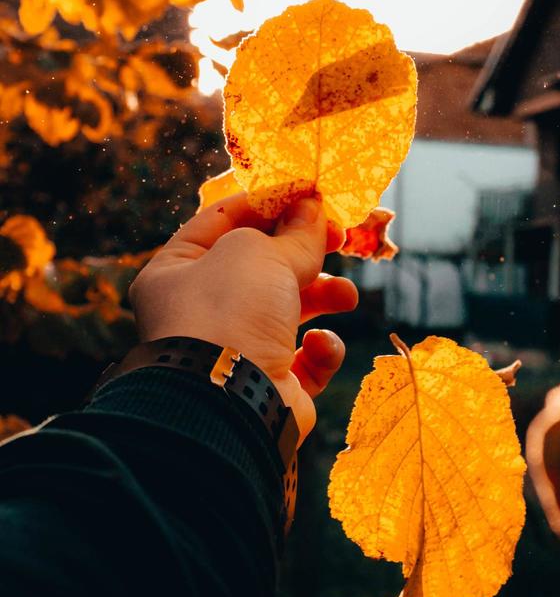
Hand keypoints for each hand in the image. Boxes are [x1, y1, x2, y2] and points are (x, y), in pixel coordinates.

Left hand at [129, 193, 358, 441]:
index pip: (223, 220)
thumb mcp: (261, 252)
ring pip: (287, 311)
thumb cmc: (230, 312)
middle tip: (339, 235)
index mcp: (177, 270)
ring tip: (345, 296)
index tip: (310, 193)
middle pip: (261, 266)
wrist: (229, 404)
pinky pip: (300, 361)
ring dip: (322, 297)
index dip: (269, 202)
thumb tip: (313, 208)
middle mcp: (198, 311)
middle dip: (304, 251)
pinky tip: (318, 347)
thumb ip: (295, 231)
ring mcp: (232, 351)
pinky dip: (317, 352)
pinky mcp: (266, 387)